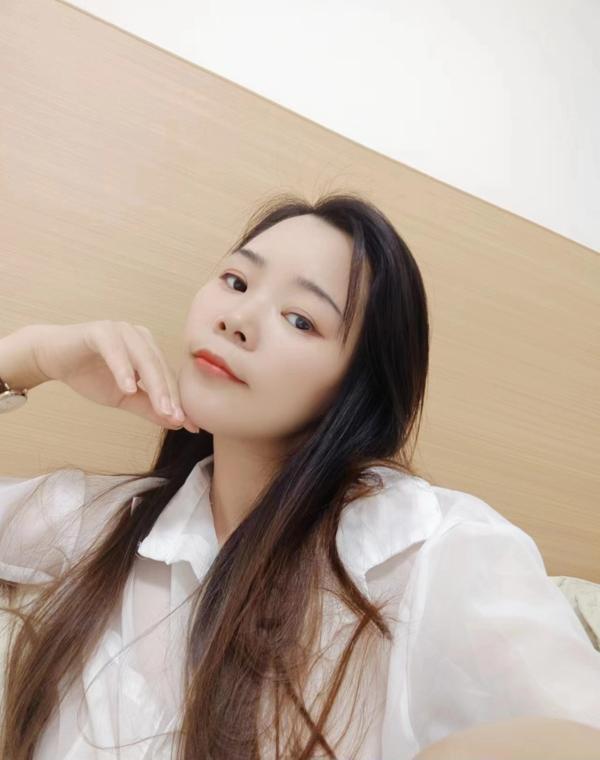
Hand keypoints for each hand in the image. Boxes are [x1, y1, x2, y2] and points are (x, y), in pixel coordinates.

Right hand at [29, 320, 198, 431]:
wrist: (52, 359)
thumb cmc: (89, 374)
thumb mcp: (123, 397)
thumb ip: (148, 407)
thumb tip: (177, 423)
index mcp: (149, 350)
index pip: (169, 378)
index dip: (180, 403)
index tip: (192, 427)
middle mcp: (140, 337)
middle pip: (160, 369)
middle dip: (171, 396)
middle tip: (179, 420)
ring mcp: (121, 330)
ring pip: (144, 358)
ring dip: (154, 385)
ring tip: (162, 409)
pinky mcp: (99, 331)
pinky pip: (115, 350)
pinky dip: (123, 369)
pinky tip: (128, 388)